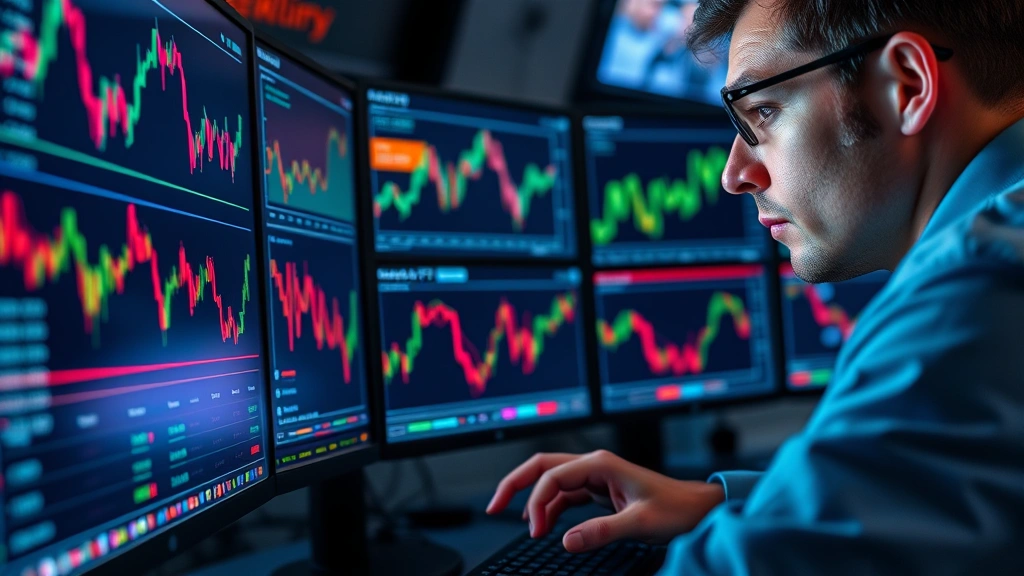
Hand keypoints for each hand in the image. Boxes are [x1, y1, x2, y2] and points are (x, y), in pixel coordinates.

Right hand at [485, 450, 724, 552]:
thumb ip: (601, 531)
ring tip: (528, 529)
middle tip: (494, 506)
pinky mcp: (599, 491)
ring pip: (551, 481)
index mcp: (600, 463)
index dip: (536, 501)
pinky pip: (565, 495)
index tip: (534, 530)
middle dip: (516, 484)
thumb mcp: (640, 523)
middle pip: (542, 467)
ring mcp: (595, 476)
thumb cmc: (677, 508)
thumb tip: (566, 541)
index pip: (552, 475)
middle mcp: (594, 465)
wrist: (699, 508)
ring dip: (535, 501)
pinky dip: (551, 509)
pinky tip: (546, 527)